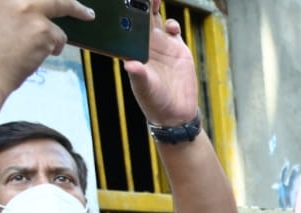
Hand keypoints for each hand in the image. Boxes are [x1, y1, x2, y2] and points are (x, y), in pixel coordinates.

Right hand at [0, 0, 93, 91]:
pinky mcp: (44, 30)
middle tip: (86, 13)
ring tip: (35, 48)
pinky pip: (58, 39)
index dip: (51, 0)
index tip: (63, 1)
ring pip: (56, 21)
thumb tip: (35, 8)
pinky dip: (50, 49)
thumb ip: (14, 5)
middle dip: (73, 6)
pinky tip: (32, 56)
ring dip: (52, 37)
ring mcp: (30, 10)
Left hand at [124, 0, 198, 125]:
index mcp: (133, 51)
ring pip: (155, 19)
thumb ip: (139, 75)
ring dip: (153, 6)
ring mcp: (162, 46)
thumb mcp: (144, 88)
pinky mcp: (178, 50)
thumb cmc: (154, 101)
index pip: (126, 27)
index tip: (122, 2)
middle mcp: (146, 45)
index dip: (124, 14)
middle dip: (138, 4)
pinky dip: (172, 24)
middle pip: (140, 18)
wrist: (176, 112)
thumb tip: (130, 65)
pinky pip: (173, 30)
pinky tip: (171, 27)